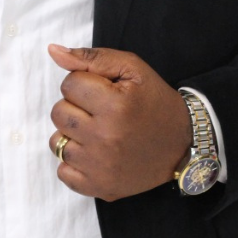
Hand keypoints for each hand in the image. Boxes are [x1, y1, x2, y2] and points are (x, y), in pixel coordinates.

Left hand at [47, 45, 191, 200]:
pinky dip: (74, 163)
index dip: (84, 84)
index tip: (103, 92)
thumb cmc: (155, 103)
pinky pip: (63, 171)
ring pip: (57, 142)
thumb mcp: (132, 69)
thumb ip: (90, 58)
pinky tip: (95, 154)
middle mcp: (106, 137)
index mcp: (115, 105)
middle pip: (58, 112)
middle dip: (75, 107)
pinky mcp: (100, 187)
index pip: (68, 84)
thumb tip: (53, 51)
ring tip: (98, 133)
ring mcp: (101, 166)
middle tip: (101, 112)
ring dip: (73, 135)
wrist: (184, 144)